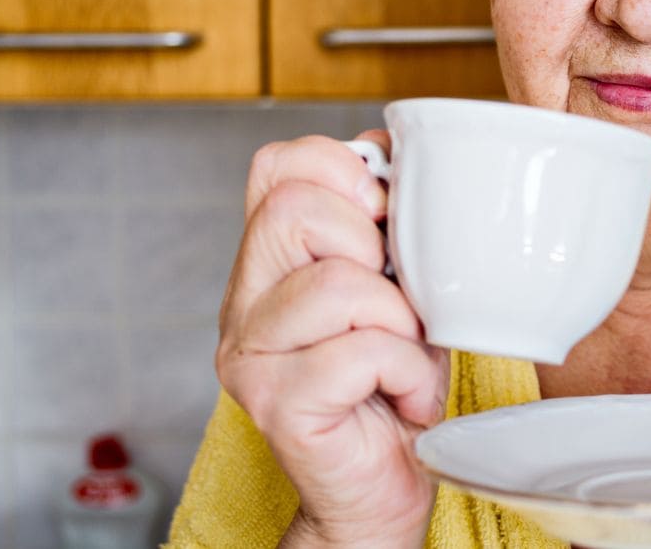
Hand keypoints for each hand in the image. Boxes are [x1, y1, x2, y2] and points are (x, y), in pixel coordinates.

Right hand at [216, 132, 448, 548]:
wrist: (381, 491)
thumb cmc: (395, 382)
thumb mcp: (398, 284)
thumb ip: (386, 222)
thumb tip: (403, 158)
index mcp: (268, 261)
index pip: (275, 166)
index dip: (338, 167)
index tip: (384, 213)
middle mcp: (242, 303)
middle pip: (293, 210)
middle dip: (370, 243)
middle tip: (396, 298)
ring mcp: (250, 355)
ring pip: (335, 283)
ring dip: (400, 319)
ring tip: (406, 356)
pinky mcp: (275, 404)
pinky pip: (361, 352)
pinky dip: (408, 372)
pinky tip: (406, 397)